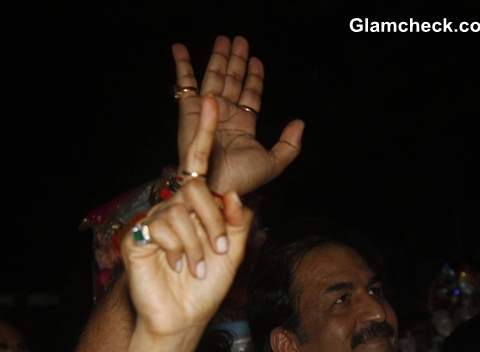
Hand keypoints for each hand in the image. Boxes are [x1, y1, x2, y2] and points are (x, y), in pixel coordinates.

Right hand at [121, 96, 252, 338]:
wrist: (184, 319)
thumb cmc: (206, 289)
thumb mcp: (232, 253)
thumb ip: (236, 223)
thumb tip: (234, 194)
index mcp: (195, 210)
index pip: (198, 168)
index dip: (204, 135)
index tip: (211, 103)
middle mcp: (173, 210)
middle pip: (194, 190)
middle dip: (214, 221)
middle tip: (220, 251)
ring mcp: (153, 222)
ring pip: (180, 210)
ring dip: (198, 242)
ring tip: (198, 267)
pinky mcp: (136, 237)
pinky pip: (161, 225)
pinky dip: (178, 248)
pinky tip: (178, 266)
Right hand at [173, 36, 303, 195]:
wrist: (216, 184)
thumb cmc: (242, 178)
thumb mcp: (274, 163)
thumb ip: (289, 145)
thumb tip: (299, 123)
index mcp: (243, 125)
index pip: (250, 95)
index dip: (254, 77)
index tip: (256, 60)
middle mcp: (225, 114)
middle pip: (233, 81)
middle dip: (237, 61)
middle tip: (240, 41)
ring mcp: (207, 110)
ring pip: (214, 76)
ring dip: (218, 57)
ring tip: (224, 39)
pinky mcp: (190, 110)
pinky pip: (185, 83)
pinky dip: (182, 65)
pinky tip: (180, 48)